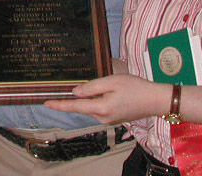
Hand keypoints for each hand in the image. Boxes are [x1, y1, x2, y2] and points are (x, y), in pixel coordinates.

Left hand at [44, 74, 163, 123]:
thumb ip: (93, 87)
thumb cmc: (135, 87)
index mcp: (101, 108)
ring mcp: (109, 119)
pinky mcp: (114, 118)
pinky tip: (95, 93)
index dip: (59, 104)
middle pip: (82, 108)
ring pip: (90, 108)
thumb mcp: (112, 81)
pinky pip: (99, 109)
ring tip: (77, 88)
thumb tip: (75, 92)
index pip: (75, 106)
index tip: (45, 102)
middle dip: (70, 100)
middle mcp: (103, 117)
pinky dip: (93, 102)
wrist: (155, 100)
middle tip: (57, 91)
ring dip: (84, 100)